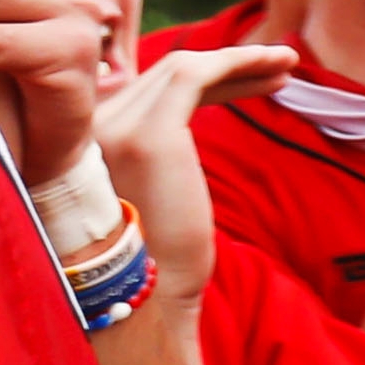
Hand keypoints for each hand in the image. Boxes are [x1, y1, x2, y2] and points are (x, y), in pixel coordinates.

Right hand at [95, 42, 293, 308]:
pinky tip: (277, 68)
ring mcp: (113, 127)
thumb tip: (174, 152)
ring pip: (180, 69)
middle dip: (224, 67)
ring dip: (238, 62)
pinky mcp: (148, 135)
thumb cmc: (153, 266)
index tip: (245, 80)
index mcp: (78, 140)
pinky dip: (237, 64)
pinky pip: (195, 76)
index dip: (199, 79)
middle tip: (276, 66)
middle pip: (162, 76)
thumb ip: (148, 167)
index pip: (144, 91)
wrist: (146, 302)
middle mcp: (84, 126)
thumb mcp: (145, 203)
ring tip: (286, 64)